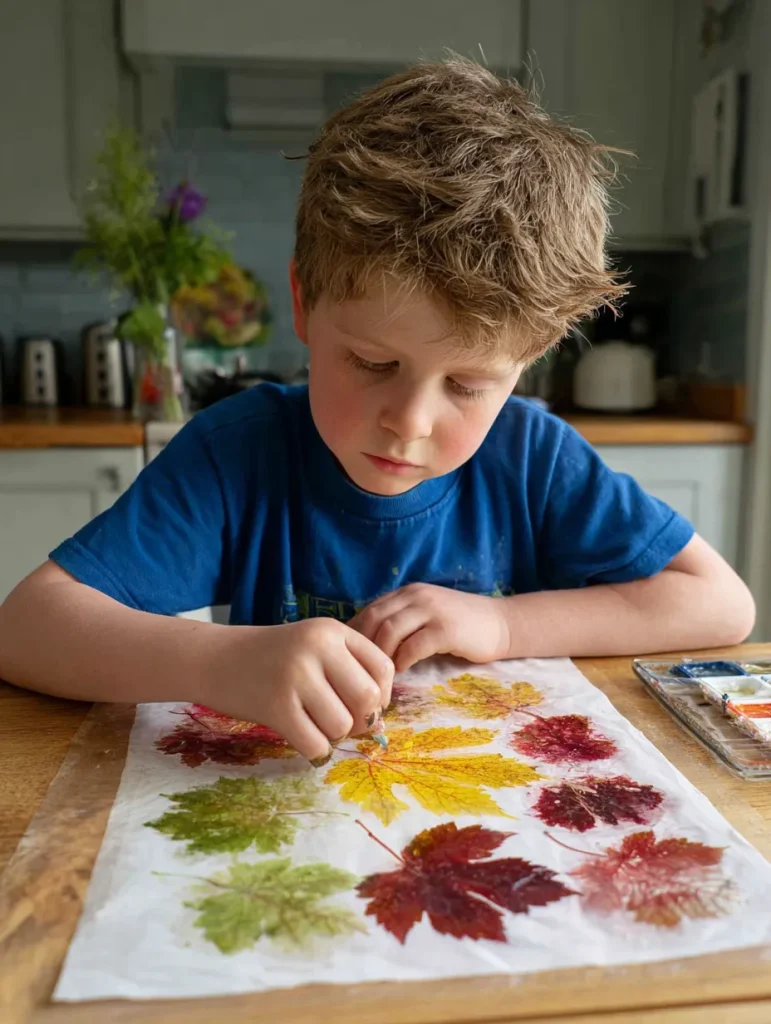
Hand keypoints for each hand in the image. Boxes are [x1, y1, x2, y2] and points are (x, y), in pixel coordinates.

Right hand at [199, 619, 393, 762]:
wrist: (215, 658)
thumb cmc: (272, 657)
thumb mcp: (313, 645)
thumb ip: (348, 669)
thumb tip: (379, 720)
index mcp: (332, 630)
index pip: (383, 668)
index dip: (382, 695)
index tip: (365, 705)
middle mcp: (317, 648)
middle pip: (368, 700)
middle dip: (361, 721)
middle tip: (341, 722)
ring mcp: (295, 676)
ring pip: (342, 726)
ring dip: (334, 737)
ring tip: (315, 726)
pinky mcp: (275, 707)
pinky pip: (316, 745)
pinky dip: (315, 751)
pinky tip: (303, 737)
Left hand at [349, 584, 510, 671]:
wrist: (501, 624)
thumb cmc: (461, 625)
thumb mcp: (426, 615)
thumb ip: (401, 622)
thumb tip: (365, 646)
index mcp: (408, 592)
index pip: (369, 610)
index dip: (354, 635)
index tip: (348, 658)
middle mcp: (417, 596)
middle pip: (374, 619)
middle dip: (362, 648)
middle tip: (360, 672)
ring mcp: (432, 610)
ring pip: (390, 630)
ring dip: (380, 657)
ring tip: (380, 675)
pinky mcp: (446, 629)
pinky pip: (413, 646)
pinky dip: (402, 661)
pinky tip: (402, 671)